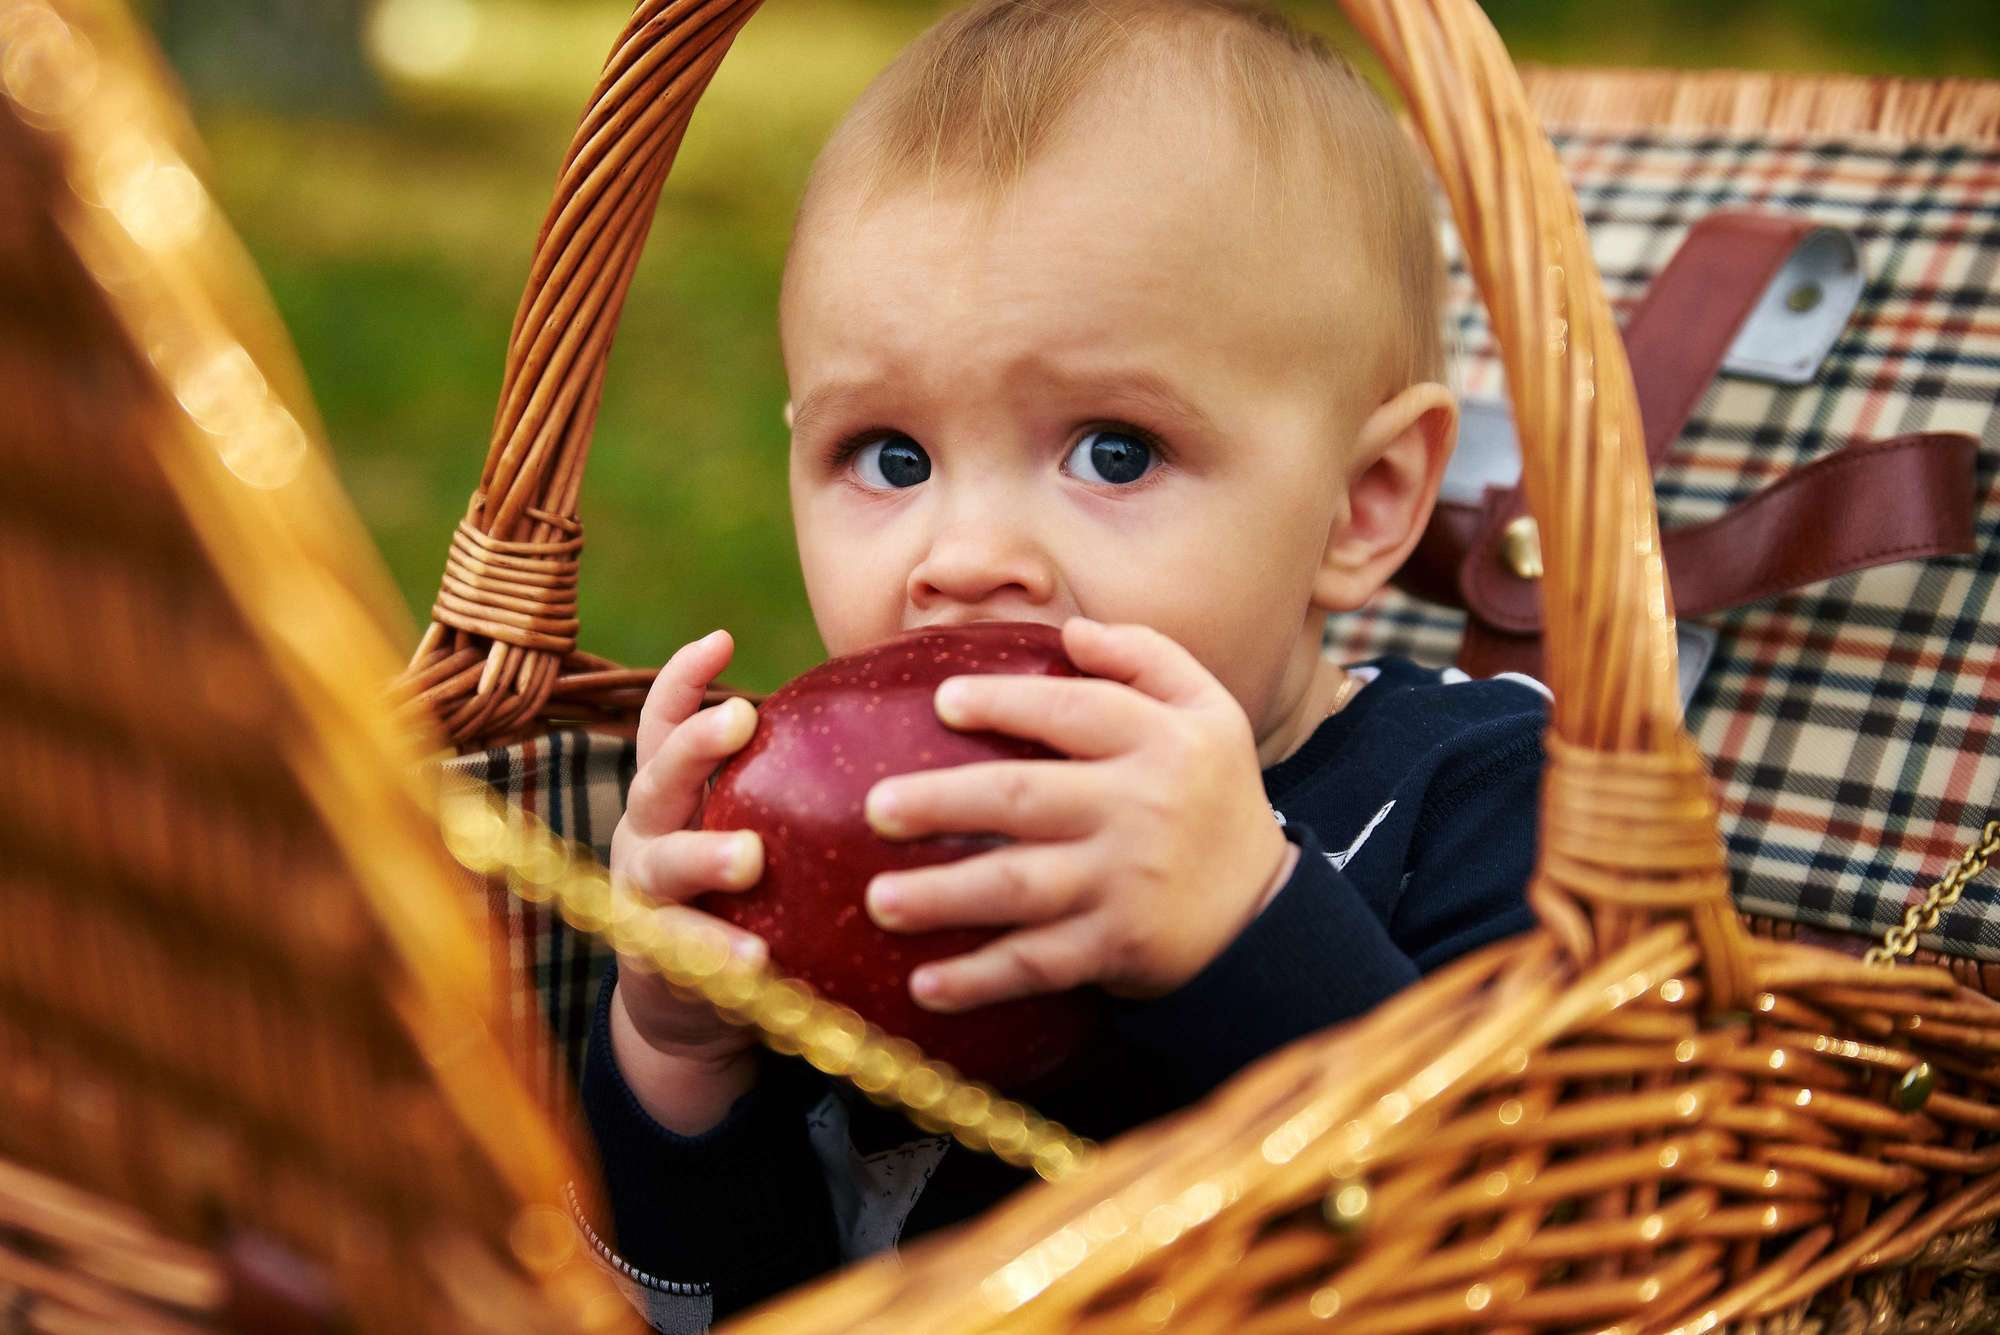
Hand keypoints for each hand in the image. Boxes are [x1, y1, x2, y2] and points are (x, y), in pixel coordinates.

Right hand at [607, 630, 768, 1127]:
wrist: (687, 1004)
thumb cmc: (741, 894)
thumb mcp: (749, 829)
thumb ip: (788, 783)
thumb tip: (891, 716)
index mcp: (672, 795)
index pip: (666, 724)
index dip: (685, 680)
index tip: (722, 637)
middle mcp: (647, 834)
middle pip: (656, 778)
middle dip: (694, 746)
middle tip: (741, 722)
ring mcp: (643, 898)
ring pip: (663, 866)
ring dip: (704, 856)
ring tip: (749, 858)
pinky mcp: (657, 962)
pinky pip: (684, 956)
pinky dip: (717, 955)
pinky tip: (757, 961)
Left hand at [860, 617, 1295, 1011]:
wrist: (1264, 911)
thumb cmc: (1211, 796)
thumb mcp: (1208, 712)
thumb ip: (1147, 656)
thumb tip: (1072, 632)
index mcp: (1162, 741)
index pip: (1075, 711)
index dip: (1007, 703)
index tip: (942, 702)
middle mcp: (1141, 809)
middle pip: (1025, 798)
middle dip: (943, 801)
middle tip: (876, 807)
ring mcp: (1124, 883)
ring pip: (1019, 887)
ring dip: (943, 897)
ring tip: (877, 900)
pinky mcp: (1116, 948)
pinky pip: (1038, 963)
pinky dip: (979, 979)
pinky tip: (923, 987)